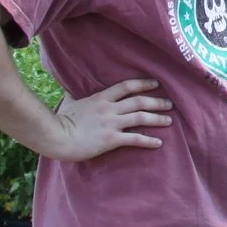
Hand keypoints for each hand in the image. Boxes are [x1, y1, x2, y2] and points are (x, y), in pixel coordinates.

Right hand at [43, 78, 171, 161]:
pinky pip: (135, 139)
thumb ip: (73, 94)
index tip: (156, 83)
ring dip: (157, 119)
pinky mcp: (111, 140)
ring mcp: (111, 124)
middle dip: (156, 102)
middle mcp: (109, 109)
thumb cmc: (60, 120)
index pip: (126, 86)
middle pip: (139, 101)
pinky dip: (148, 141)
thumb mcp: (68, 102)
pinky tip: (158, 142)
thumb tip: (68, 87)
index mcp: (101, 98)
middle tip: (169, 104)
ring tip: (169, 121)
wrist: (57, 136)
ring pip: (140, 118)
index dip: (142, 84)